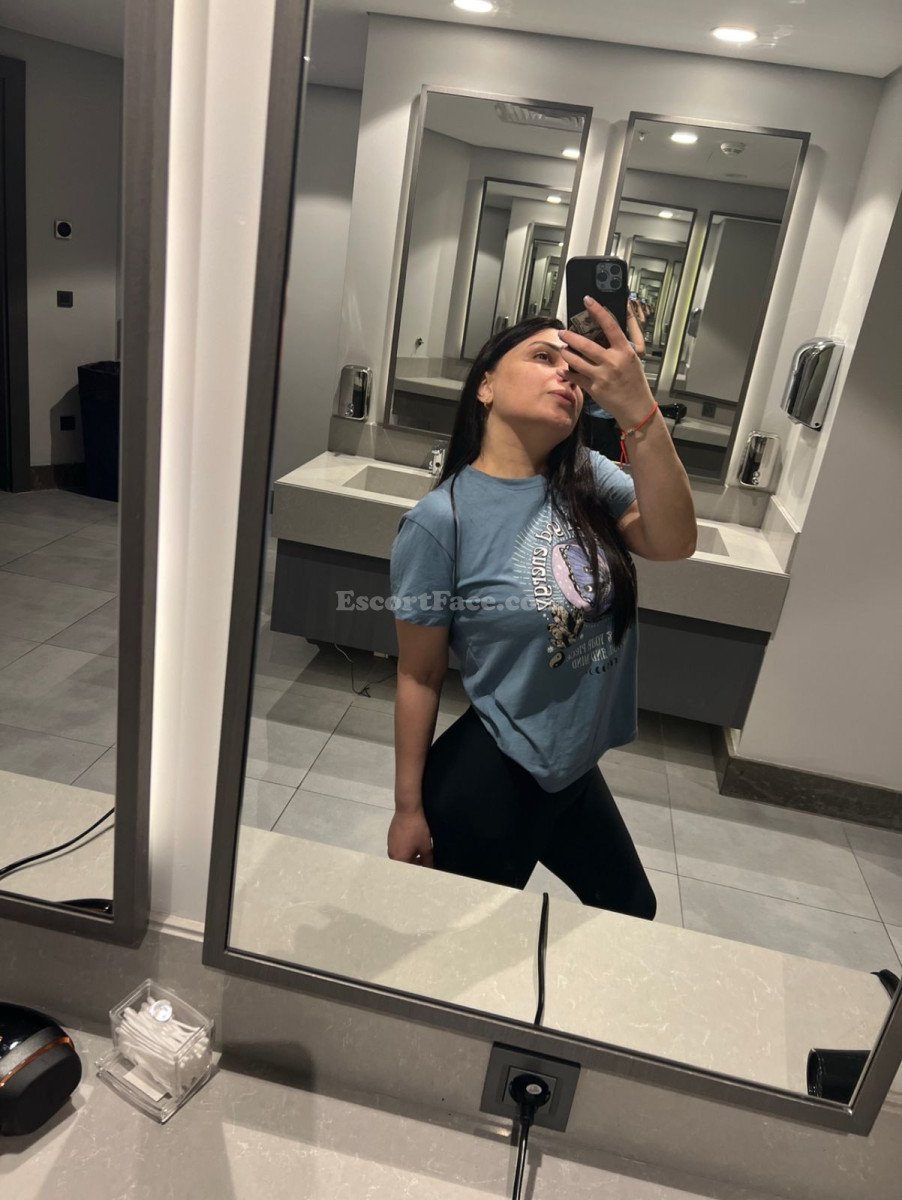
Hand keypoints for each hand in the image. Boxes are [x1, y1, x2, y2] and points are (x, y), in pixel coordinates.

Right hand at [387, 809, 433, 867]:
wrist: (408, 809)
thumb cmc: (417, 828)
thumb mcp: (426, 846)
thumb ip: (427, 861)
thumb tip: (429, 868)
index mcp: (399, 858)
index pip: (408, 872)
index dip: (418, 871)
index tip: (425, 868)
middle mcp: (392, 853)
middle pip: (404, 864)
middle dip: (414, 863)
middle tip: (425, 860)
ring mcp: (390, 845)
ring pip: (401, 856)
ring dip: (410, 856)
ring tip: (421, 850)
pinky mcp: (391, 837)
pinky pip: (398, 848)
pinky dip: (405, 848)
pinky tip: (414, 842)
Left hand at [560, 296, 654, 427]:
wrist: (636, 407)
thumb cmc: (635, 383)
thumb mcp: (633, 359)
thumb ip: (619, 346)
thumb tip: (606, 331)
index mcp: (624, 351)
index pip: (610, 325)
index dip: (598, 310)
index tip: (588, 301)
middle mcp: (612, 362)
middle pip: (586, 345)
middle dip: (570, 337)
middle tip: (563, 333)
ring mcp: (602, 376)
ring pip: (577, 361)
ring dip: (566, 354)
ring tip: (563, 349)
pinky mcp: (594, 389)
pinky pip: (576, 377)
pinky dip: (567, 372)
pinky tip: (563, 369)